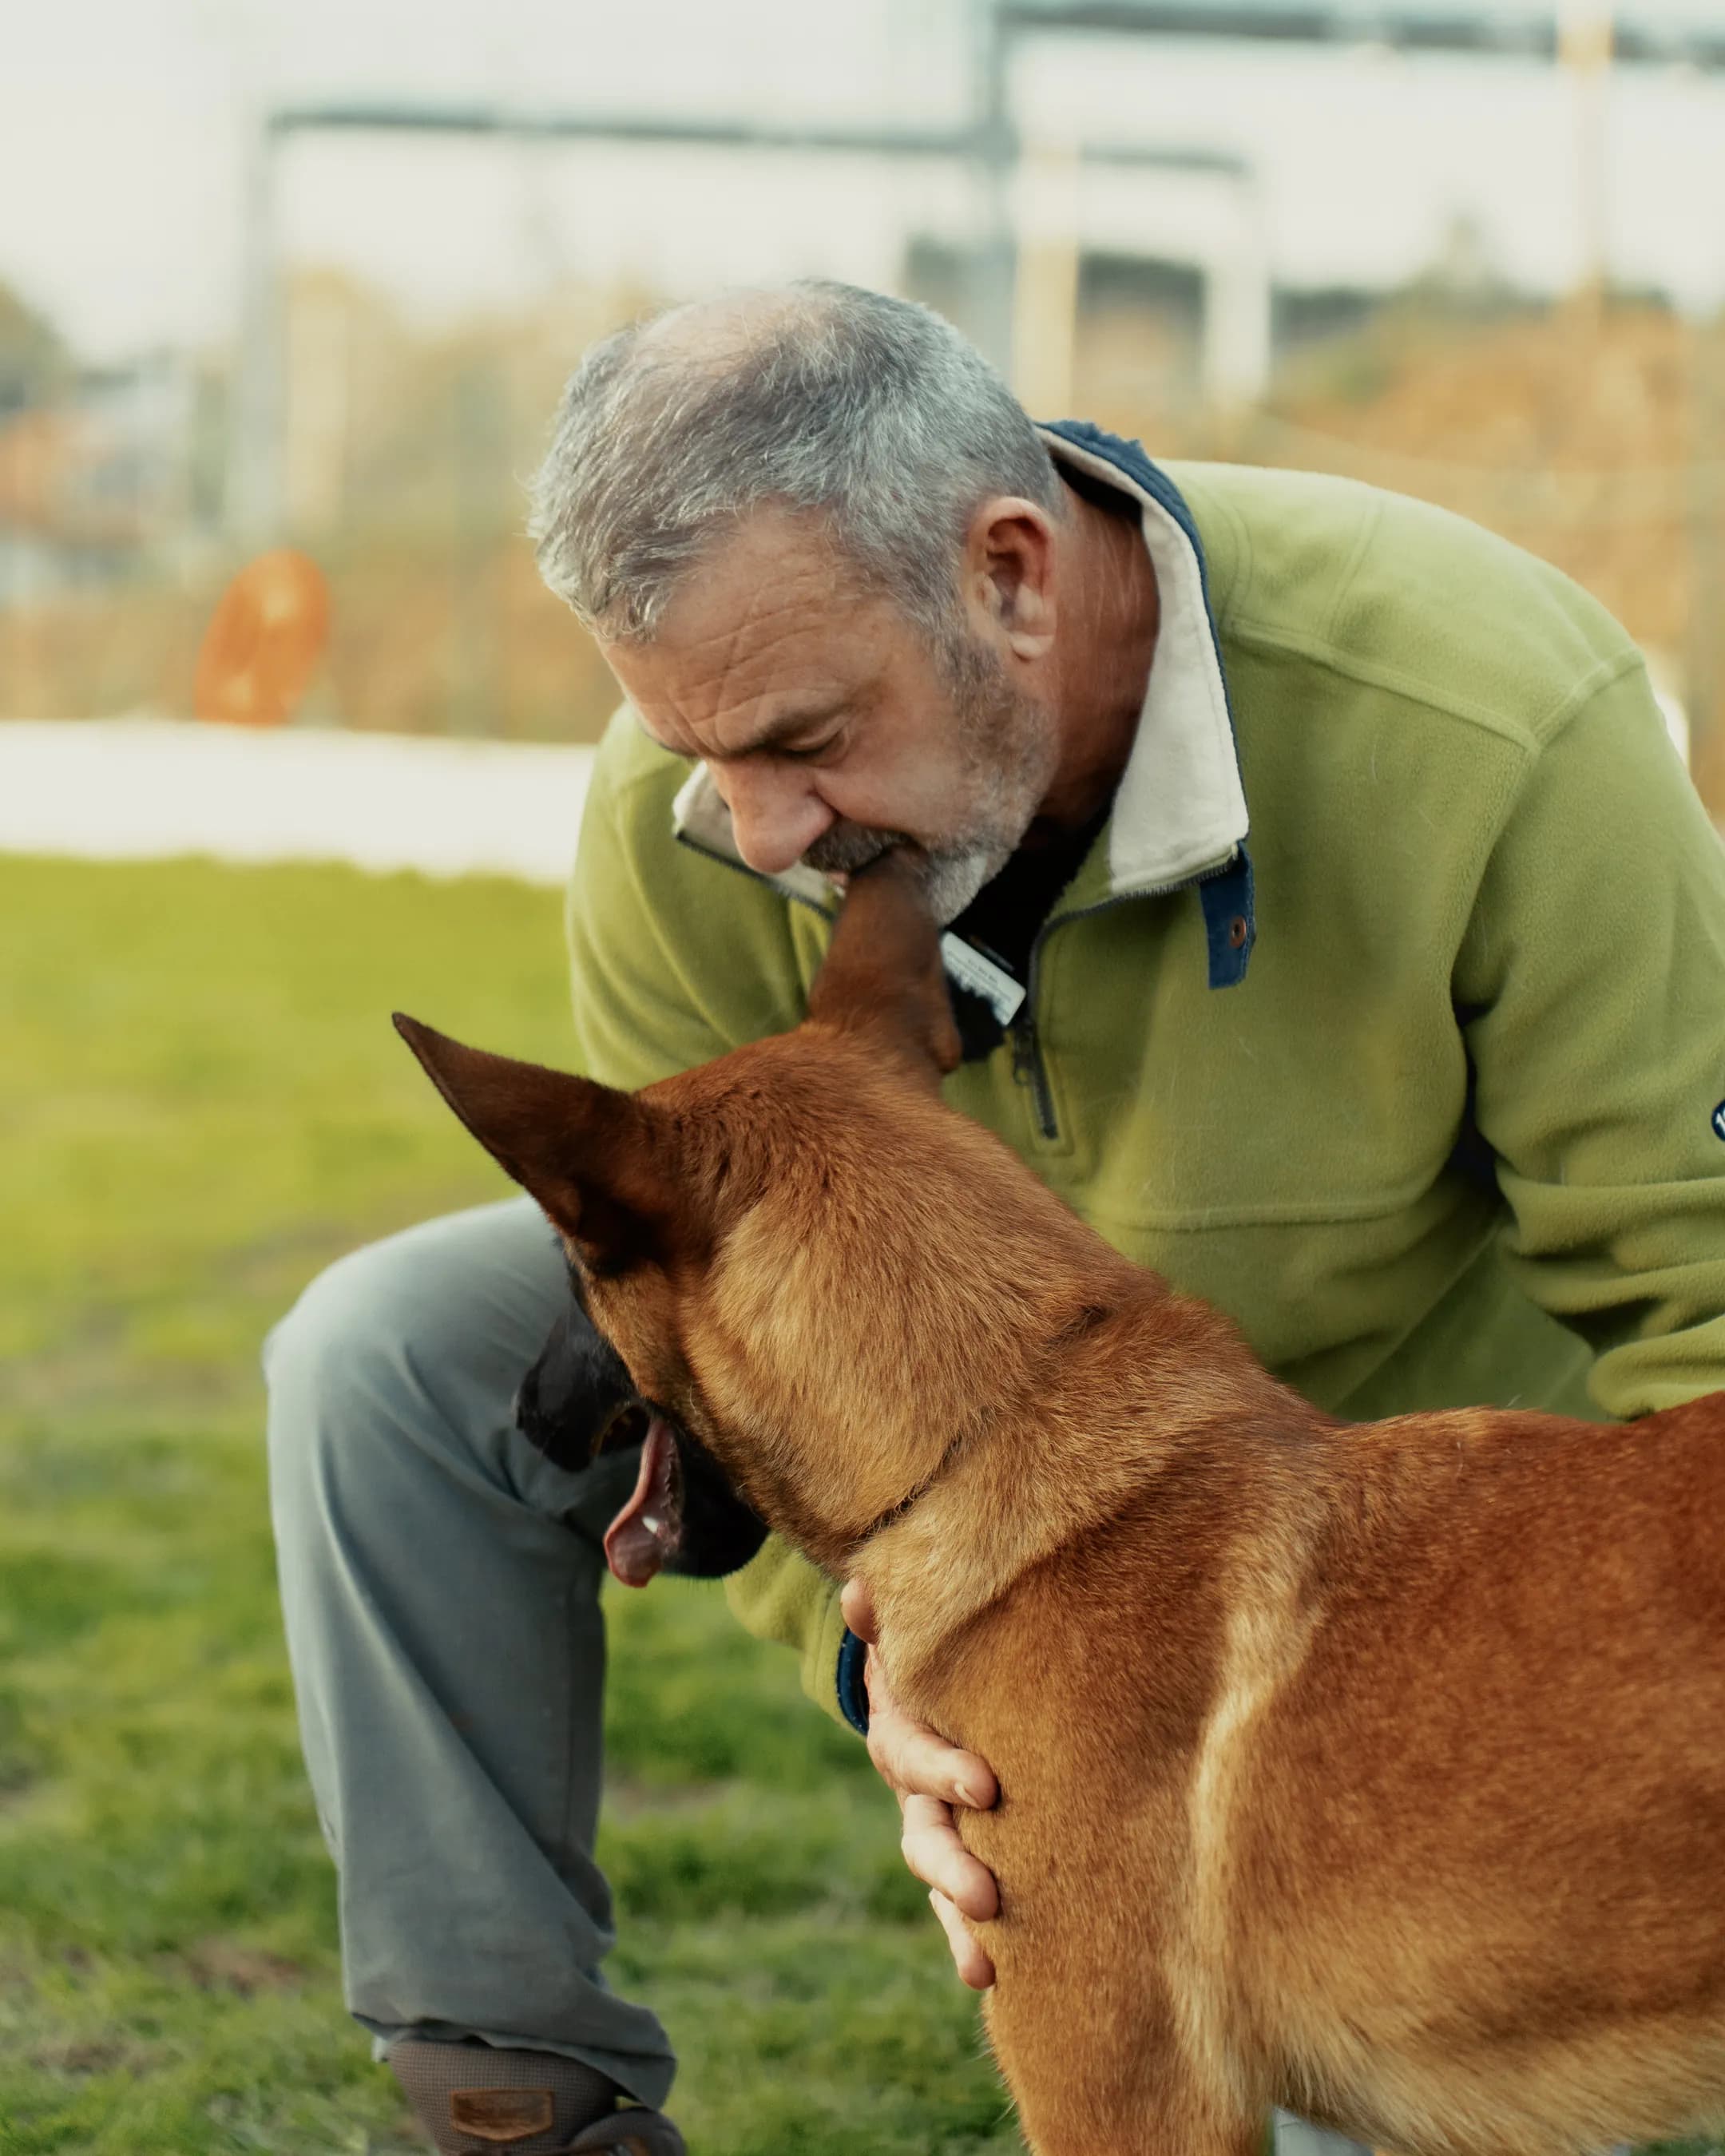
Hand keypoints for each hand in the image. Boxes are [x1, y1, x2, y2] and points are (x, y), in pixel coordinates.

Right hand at [840, 1577, 999, 1989]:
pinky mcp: (962, 1859)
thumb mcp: (908, 1638)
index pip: (918, 1756)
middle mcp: (913, 1796)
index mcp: (903, 1737)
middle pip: (925, 1839)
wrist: (928, 1693)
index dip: (946, 1771)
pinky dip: (970, 1941)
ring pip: (940, 1886)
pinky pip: (962, 1909)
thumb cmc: (931, 1659)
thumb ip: (885, 1620)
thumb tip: (859, 1589)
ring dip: (957, 1925)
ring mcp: (935, 1834)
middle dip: (954, 1869)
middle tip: (988, 1898)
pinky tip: (998, 1982)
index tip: (986, 1787)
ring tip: (984, 1969)